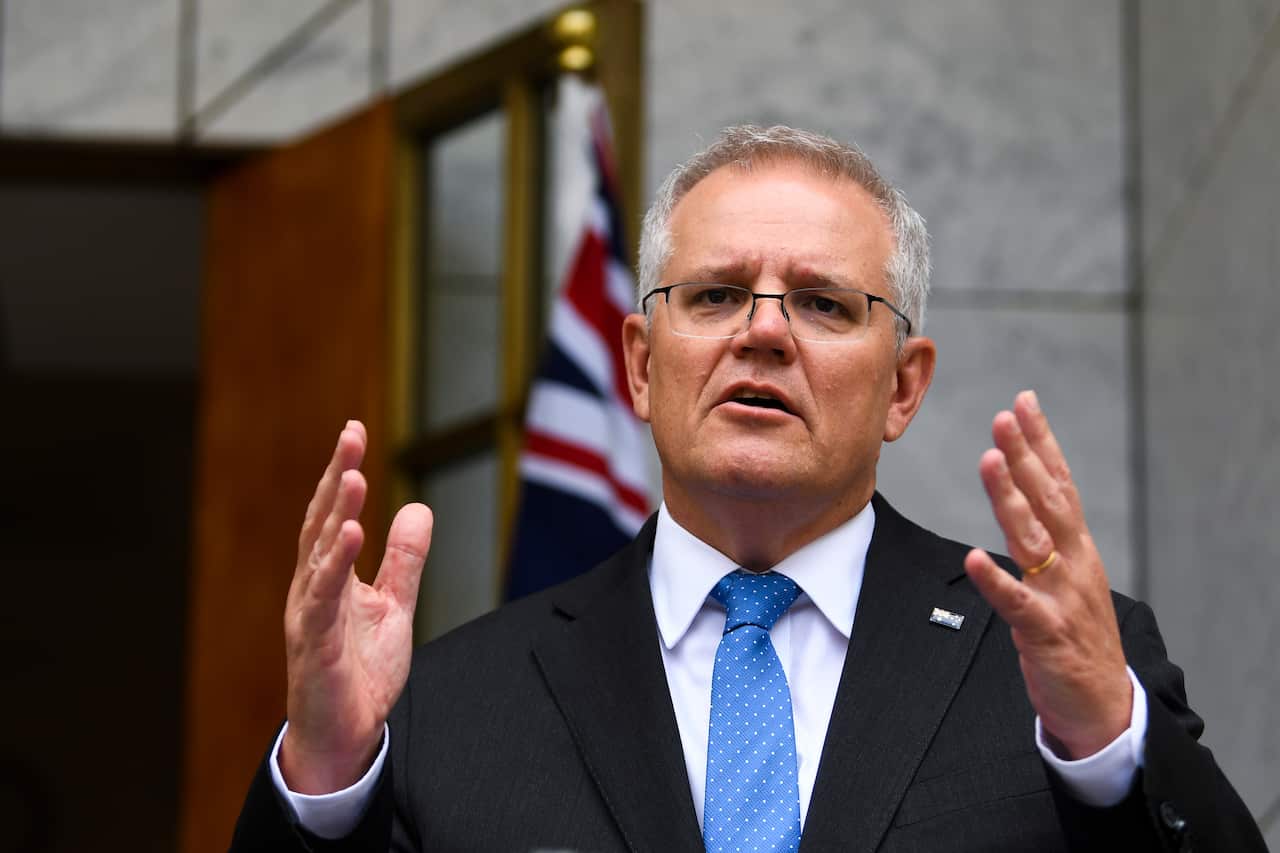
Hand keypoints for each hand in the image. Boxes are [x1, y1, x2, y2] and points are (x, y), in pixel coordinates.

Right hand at [278, 420, 432, 792]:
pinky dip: (336, 564)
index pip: (334, 514)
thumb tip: (417, 508)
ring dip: (336, 512)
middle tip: (351, 434)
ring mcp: (309, 613)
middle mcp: (312, 587)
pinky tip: (350, 534)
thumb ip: (403, 561)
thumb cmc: (359, 672)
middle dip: (336, 475)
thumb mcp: (394, 607)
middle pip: (322, 521)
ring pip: (320, 553)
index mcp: (329, 576)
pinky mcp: (314, 643)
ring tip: (352, 473)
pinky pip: (324, 597)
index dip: (342, 471)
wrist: (345, 735)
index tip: (354, 429)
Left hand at [963, 391, 1131, 759]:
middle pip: (1048, 500)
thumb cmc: (1078, 636)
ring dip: (1011, 499)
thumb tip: (1021, 491)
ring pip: (1033, 540)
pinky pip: (1018, 604)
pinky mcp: (1047, 633)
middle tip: (1004, 417)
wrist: (1104, 704)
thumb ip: (1046, 536)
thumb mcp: (1067, 576)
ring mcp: (1062, 597)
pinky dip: (996, 582)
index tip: (1024, 402)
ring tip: (989, 461)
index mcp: (1077, 547)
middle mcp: (1074, 563)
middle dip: (1026, 456)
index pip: (1059, 483)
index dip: (1042, 442)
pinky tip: (973, 559)